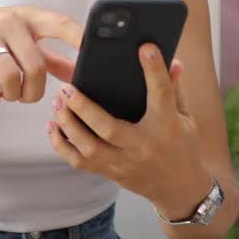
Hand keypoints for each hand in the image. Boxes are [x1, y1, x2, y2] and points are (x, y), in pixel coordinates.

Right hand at [0, 6, 82, 104]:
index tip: (91, 52)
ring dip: (13, 95)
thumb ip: (53, 59)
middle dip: (35, 90)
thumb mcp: (25, 40)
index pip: (59, 23)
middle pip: (35, 65)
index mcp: (30, 18)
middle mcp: (9, 22)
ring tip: (10, 94)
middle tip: (29, 96)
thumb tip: (79, 76)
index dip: (77, 37)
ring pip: (10, 76)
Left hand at [47, 44, 211, 219]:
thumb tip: (173, 61)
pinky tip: (53, 127)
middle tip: (67, 89)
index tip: (144, 49)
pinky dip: (62, 145)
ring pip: (89, 148)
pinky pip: (80, 162)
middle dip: (84, 108)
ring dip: (68, 125)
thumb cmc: (183, 147)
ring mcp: (124, 162)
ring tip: (57, 103)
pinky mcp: (111, 172)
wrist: (181, 189)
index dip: (154, 70)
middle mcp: (143, 146)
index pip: (161, 95)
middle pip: (109, 129)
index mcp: (167, 127)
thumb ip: (175, 89)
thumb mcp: (186, 117)